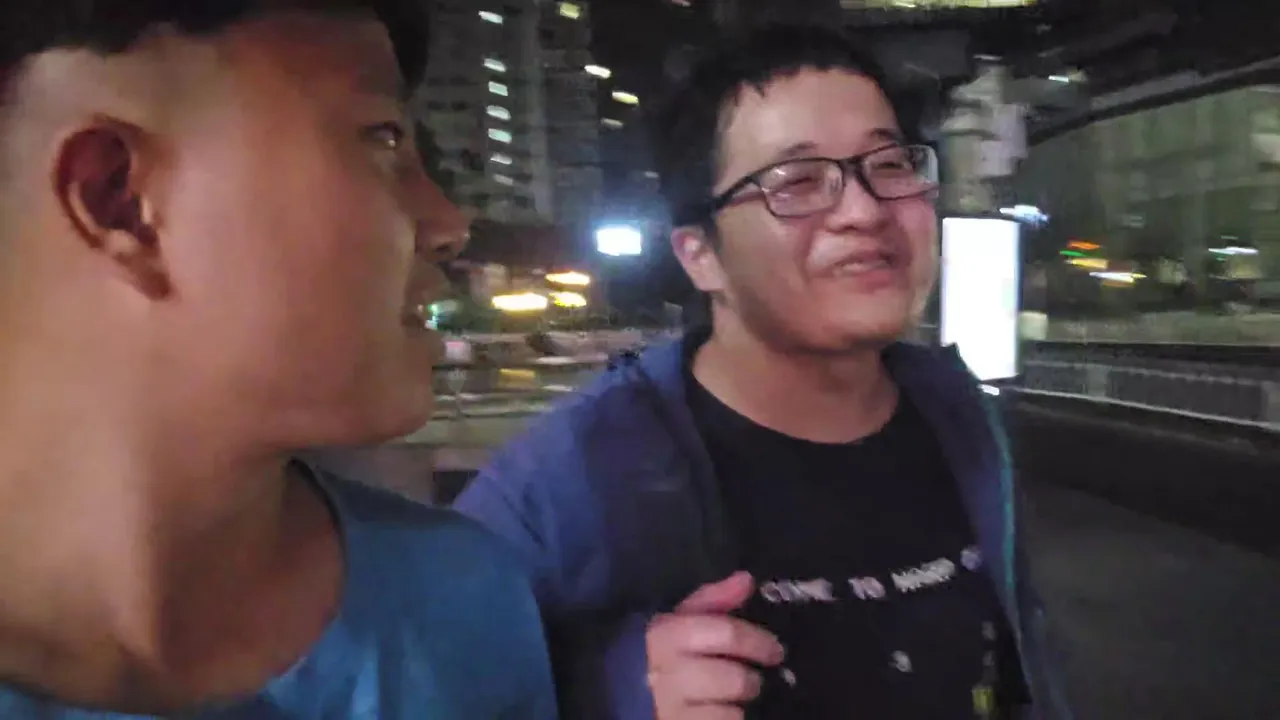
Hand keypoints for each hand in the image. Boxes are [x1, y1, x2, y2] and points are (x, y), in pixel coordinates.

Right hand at [647, 572, 785, 719]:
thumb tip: (746, 579)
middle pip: (733, 678)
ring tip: (728, 699)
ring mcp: (670, 708)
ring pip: (729, 710)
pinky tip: (714, 713)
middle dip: (749, 679)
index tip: (775, 651)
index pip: (725, 634)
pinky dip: (725, 719)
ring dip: (736, 704)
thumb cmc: (650, 653)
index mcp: (666, 636)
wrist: (609, 692)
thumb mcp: (673, 622)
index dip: (757, 642)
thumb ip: (710, 601)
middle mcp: (668, 673)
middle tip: (751, 680)